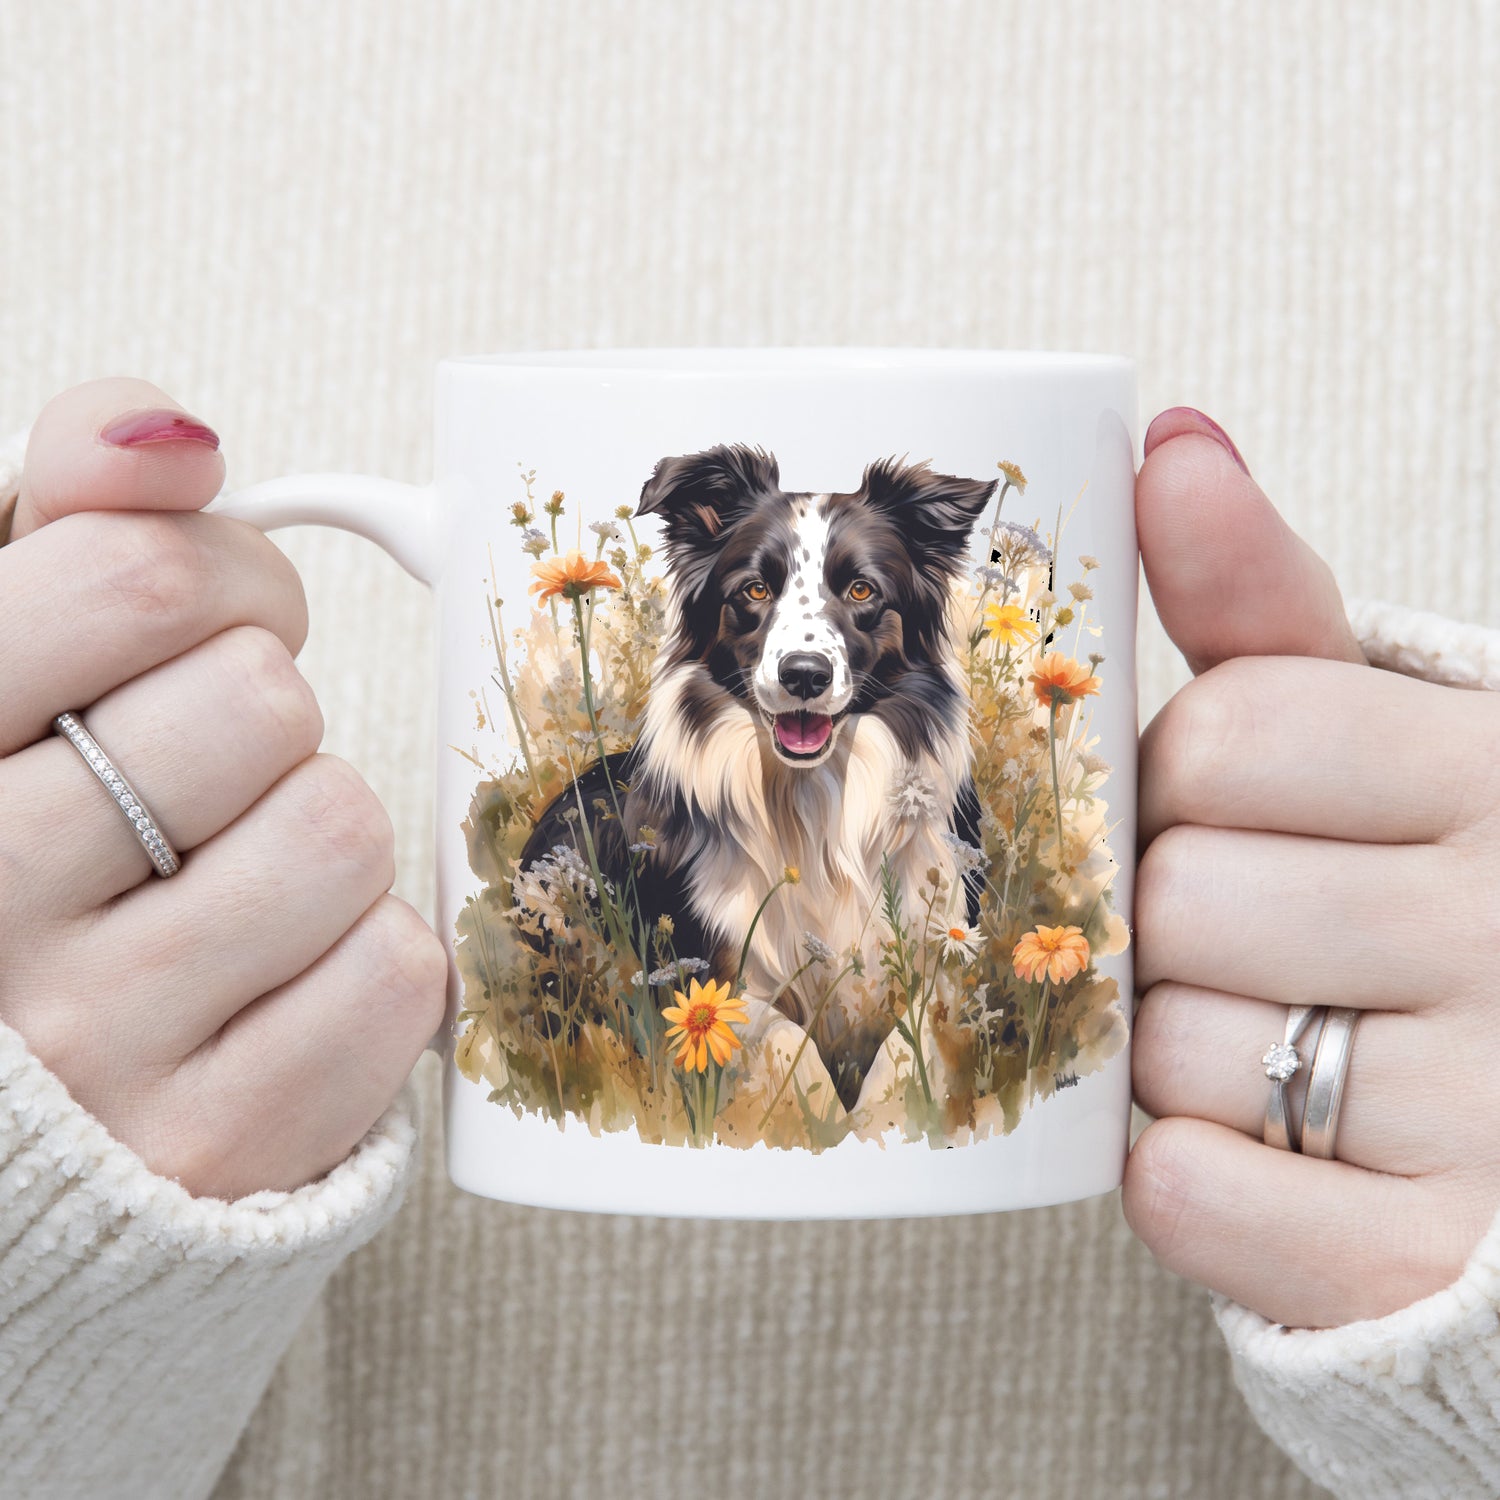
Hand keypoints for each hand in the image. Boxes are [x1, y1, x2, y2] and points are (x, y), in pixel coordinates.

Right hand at [0, 379, 444, 1198]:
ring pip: (340, 828)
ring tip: (229, 880)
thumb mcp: (2, 663)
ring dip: (315, 834)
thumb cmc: (28, 846)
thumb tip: (173, 434)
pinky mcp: (218, 1146)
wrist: (30, 1113)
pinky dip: (365, 958)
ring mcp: (96, 1048)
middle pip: (260, 701)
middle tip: (210, 770)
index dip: (222, 578)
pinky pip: (397, 972)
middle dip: (263, 713)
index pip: (136, 581)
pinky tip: (273, 979)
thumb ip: (69, 521)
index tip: (207, 622)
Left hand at [1123, 407, 1499, 1329]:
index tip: (1224, 803)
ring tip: (1267, 1038)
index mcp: (1498, 771)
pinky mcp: (1423, 1260)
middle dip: (1169, 914)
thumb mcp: (1379, 727)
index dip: (1183, 774)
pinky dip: (1182, 1176)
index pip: (1234, 731)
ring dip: (1173, 1047)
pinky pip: (1190, 1195)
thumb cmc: (1428, 885)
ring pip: (1172, 1049)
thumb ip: (1266, 601)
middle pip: (1182, 893)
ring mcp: (1492, 1111)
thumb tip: (1170, 442)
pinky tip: (1247, 1145)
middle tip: (1243, 936)